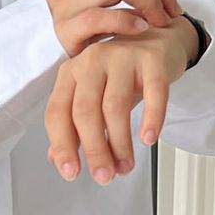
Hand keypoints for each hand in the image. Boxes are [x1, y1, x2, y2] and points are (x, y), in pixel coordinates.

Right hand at [43, 0, 184, 54]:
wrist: (20, 62)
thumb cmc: (60, 42)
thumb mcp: (81, 11)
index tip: (171, 5)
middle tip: (171, 16)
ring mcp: (64, 4)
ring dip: (149, 3)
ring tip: (159, 24)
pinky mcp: (62, 29)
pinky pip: (101, 15)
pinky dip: (126, 19)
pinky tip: (140, 30)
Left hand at [44, 17, 196, 183]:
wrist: (158, 39)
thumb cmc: (120, 74)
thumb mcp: (92, 97)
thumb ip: (73, 127)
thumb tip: (56, 159)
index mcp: (70, 73)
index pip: (58, 113)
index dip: (62, 145)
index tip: (71, 172)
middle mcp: (91, 61)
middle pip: (86, 111)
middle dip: (94, 149)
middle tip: (104, 176)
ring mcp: (122, 57)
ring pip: (115, 105)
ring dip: (121, 142)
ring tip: (125, 165)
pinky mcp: (152, 59)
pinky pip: (153, 92)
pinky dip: (151, 118)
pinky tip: (148, 139)